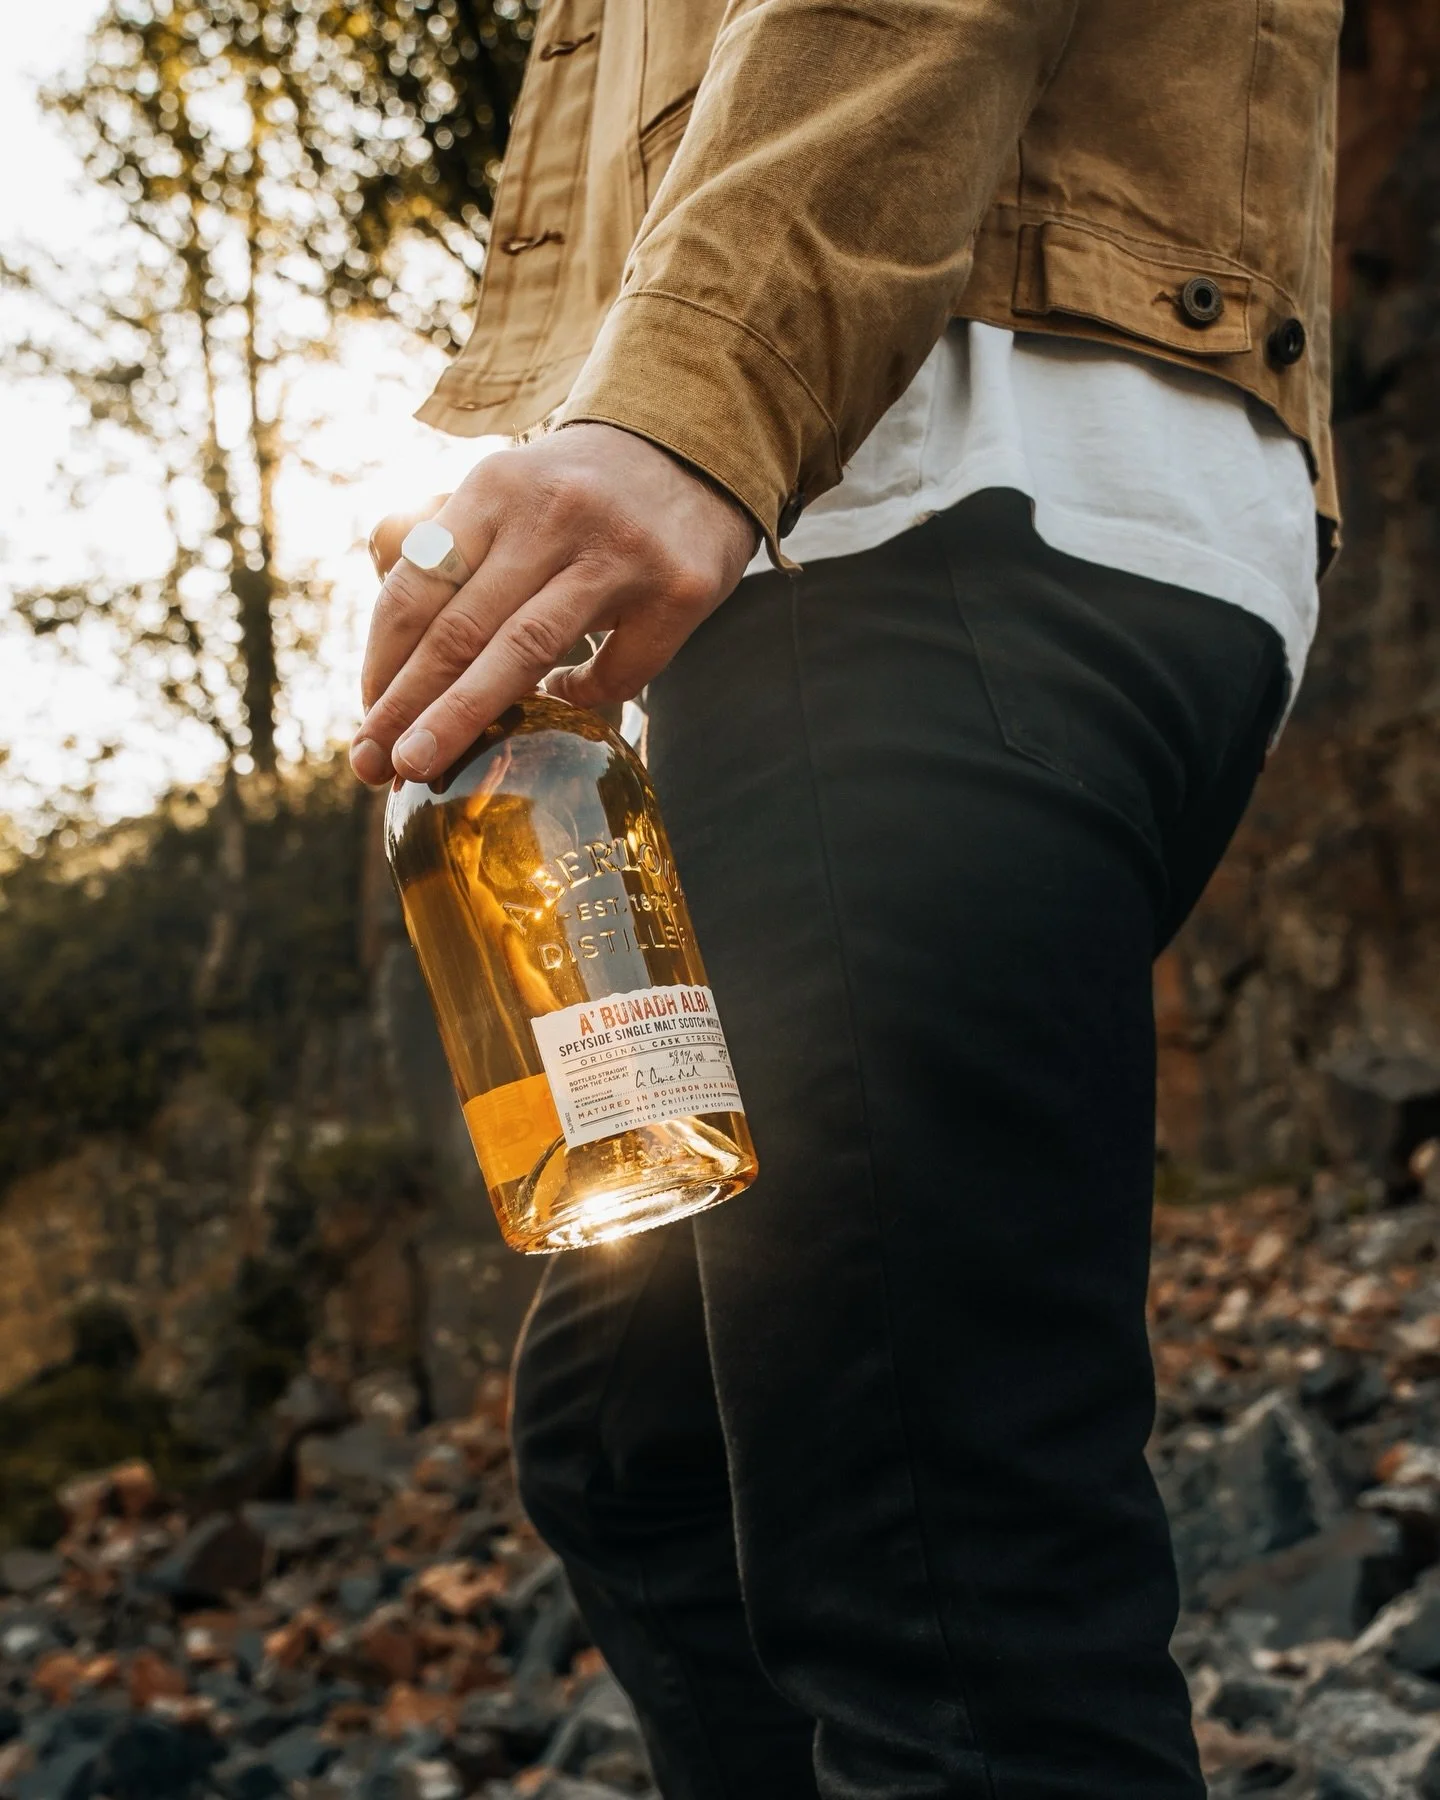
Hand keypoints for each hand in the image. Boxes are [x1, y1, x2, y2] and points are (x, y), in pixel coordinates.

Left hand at [350, 424, 758, 784]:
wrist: (694, 452)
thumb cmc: (576, 495)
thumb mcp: (505, 491)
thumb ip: (443, 549)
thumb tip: (389, 649)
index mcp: (496, 487)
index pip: (418, 586)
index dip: (383, 662)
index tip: (365, 722)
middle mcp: (553, 514)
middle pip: (460, 628)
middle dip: (406, 705)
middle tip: (369, 765)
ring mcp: (619, 553)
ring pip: (524, 652)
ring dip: (461, 717)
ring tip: (417, 766)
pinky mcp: (678, 590)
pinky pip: (617, 672)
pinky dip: (580, 699)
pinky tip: (560, 702)